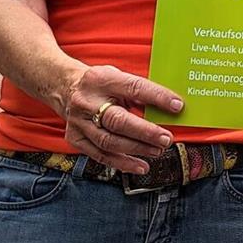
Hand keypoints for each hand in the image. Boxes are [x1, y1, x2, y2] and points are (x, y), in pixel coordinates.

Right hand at [60, 64, 183, 173]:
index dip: (157, 97)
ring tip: (157, 151)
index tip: (177, 106)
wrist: (65, 88)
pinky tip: (140, 165)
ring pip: (109, 142)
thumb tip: (169, 106)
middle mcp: (87, 101)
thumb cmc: (100, 83)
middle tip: (166, 139)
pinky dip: (122, 163)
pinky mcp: (75, 138)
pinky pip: (100, 155)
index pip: (134, 88)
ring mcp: (79, 122)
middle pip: (118, 121)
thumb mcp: (118, 77)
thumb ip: (138, 91)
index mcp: (102, 80)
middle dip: (146, 132)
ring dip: (137, 150)